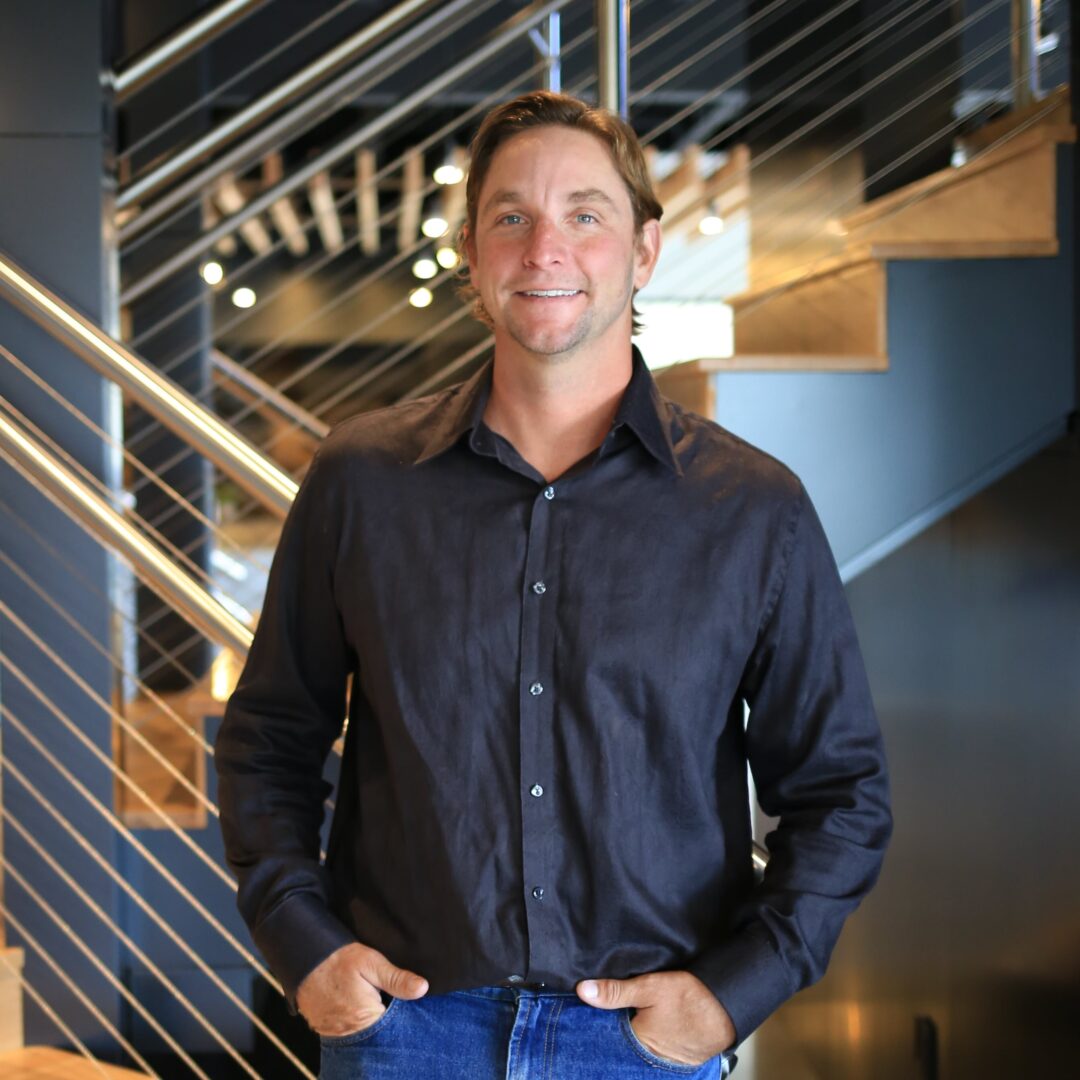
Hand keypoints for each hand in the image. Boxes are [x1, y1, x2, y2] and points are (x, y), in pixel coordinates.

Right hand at [296, 942, 427, 1036]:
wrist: (300, 957)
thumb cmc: (336, 959)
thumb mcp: (370, 962)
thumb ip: (396, 978)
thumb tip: (423, 989)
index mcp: (364, 1018)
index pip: (392, 1030)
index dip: (402, 1019)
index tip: (407, 1008)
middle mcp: (348, 1032)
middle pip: (377, 1034)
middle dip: (386, 1021)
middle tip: (387, 1000)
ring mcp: (333, 1032)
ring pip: (360, 1034)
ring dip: (369, 1021)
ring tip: (373, 1001)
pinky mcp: (322, 1027)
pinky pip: (344, 1030)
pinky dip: (352, 1021)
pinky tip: (357, 1005)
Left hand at [576, 970, 734, 1065]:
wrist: (727, 1008)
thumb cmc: (690, 999)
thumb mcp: (649, 988)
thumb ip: (615, 992)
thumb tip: (582, 991)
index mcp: (636, 1043)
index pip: (604, 1038)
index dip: (594, 1025)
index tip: (582, 1013)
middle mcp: (646, 1060)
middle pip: (619, 1047)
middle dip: (611, 1033)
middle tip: (602, 1016)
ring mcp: (663, 1064)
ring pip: (635, 1052)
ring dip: (628, 1040)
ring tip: (623, 1022)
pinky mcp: (676, 1062)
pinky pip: (652, 1055)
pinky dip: (645, 1045)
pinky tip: (643, 1030)